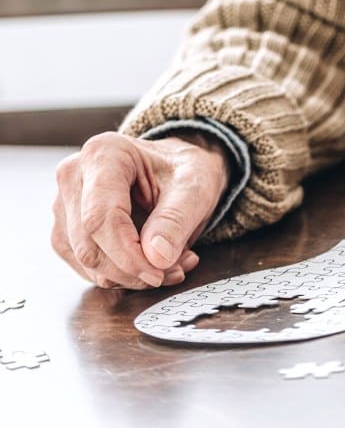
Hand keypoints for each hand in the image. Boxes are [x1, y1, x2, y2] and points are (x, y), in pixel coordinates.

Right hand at [52, 131, 230, 288]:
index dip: (128, 255)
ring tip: (171, 264)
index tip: (159, 272)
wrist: (174, 169)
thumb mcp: (193, 186)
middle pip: (90, 246)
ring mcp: (65, 205)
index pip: (101, 217)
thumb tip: (156, 257)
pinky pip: (87, 268)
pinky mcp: (66, 231)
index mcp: (103, 153)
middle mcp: (74, 176)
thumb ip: (175, 219)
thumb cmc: (181, 170)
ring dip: (130, 276)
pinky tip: (152, 263)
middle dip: (133, 270)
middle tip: (173, 270)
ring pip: (87, 262)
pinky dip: (122, 275)